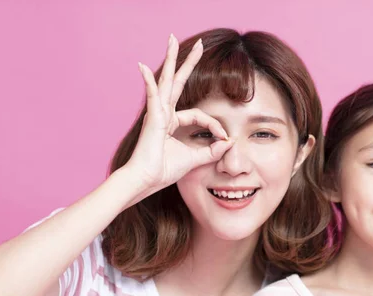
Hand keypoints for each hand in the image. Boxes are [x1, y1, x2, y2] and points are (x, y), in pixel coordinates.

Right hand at [124, 34, 232, 194]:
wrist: (146, 180)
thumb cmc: (164, 171)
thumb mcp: (195, 159)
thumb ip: (211, 150)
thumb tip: (229, 143)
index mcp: (172, 122)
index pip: (200, 115)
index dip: (215, 125)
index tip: (224, 137)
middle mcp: (164, 113)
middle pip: (178, 82)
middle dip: (188, 63)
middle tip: (199, 44)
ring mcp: (157, 113)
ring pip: (166, 80)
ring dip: (171, 58)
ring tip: (171, 38)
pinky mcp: (152, 118)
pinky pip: (152, 95)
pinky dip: (149, 81)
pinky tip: (143, 67)